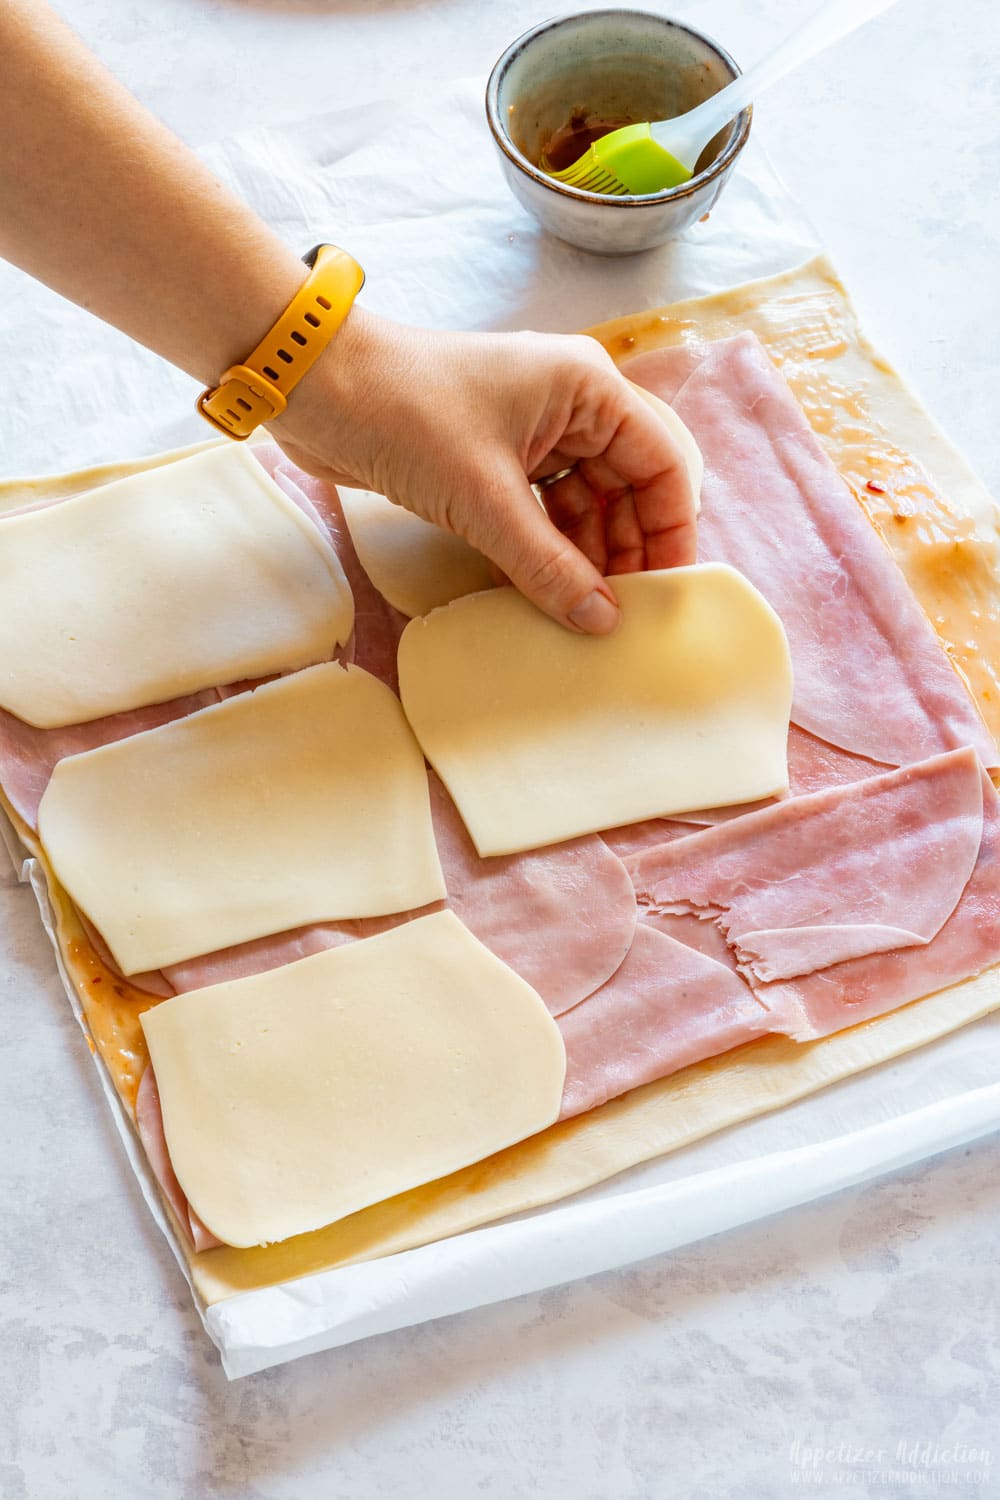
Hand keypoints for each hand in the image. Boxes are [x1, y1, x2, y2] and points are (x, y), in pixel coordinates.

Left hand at [272, 308, 697, 633]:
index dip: (670, 531)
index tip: (663, 592)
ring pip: (585, 505)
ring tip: (584, 615)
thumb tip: (602, 622)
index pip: (662, 465)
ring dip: (586, 557)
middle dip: (627, 551)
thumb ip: (548, 565)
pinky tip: (548, 593)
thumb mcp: (484, 500)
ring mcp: (532, 432)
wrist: (315, 388)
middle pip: (627, 489)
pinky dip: (547, 550)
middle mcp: (570, 406)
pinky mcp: (494, 459)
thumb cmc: (403, 414)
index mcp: (588, 389)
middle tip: (620, 617)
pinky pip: (542, 512)